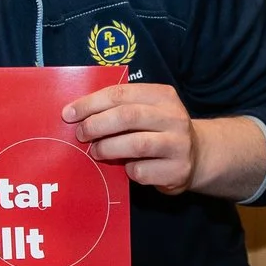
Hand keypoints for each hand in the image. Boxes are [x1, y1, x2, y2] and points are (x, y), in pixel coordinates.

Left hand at [64, 82, 198, 194]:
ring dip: (108, 148)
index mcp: (162, 95)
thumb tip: (78, 115)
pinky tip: (125, 168)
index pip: (121, 93)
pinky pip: (142, 171)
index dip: (91, 103)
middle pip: (128, 116)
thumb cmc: (158, 130)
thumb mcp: (146, 110)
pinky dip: (127, 170)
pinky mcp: (178, 170)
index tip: (69, 114)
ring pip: (136, 144)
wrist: (197, 156)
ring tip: (95, 152)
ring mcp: (179, 144)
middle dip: (97, 125)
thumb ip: (120, 108)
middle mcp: (174, 117)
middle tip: (81, 134)